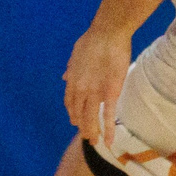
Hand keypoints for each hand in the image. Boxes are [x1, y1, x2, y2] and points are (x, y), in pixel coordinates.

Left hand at [62, 24, 131, 147]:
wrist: (107, 33)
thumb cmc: (93, 40)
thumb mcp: (75, 54)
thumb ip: (71, 67)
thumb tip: (65, 76)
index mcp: (72, 81)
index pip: (70, 103)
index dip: (72, 113)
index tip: (75, 121)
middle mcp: (80, 90)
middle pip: (79, 114)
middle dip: (82, 127)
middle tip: (86, 136)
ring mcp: (95, 93)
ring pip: (91, 119)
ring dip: (92, 132)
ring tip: (94, 142)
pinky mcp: (110, 93)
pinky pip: (108, 116)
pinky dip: (108, 131)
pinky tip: (109, 142)